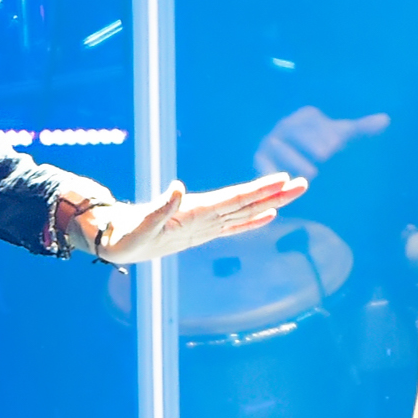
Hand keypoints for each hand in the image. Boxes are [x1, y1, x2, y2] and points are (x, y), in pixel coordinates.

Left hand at [67, 174, 307, 265]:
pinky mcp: (201, 233)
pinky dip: (252, 221)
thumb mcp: (139, 226)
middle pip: (247, 201)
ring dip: (270, 203)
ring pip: (245, 211)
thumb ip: (159, 208)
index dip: (260, 190)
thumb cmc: (124, 235)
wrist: (114, 238)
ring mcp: (205, 223)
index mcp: (196, 211)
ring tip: (294, 193)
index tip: (283, 180)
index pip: (235, 198)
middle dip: (275, 193)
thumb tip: (176, 187)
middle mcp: (204, 214)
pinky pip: (233, 226)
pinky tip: (268, 216)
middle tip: (304, 183)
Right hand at [254, 105, 389, 178]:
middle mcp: (285, 126)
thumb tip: (386, 120)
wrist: (300, 169)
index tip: (337, 147)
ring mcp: (270, 142)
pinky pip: (264, 165)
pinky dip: (274, 174)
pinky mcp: (260, 160)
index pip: (313, 121)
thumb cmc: (324, 150)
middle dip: (311, 143)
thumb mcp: (343, 140)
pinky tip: (288, 183)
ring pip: (279, 147)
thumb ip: (362, 129)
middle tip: (327, 156)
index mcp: (305, 117)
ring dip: (295, 161)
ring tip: (312, 174)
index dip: (324, 133)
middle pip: (296, 131)